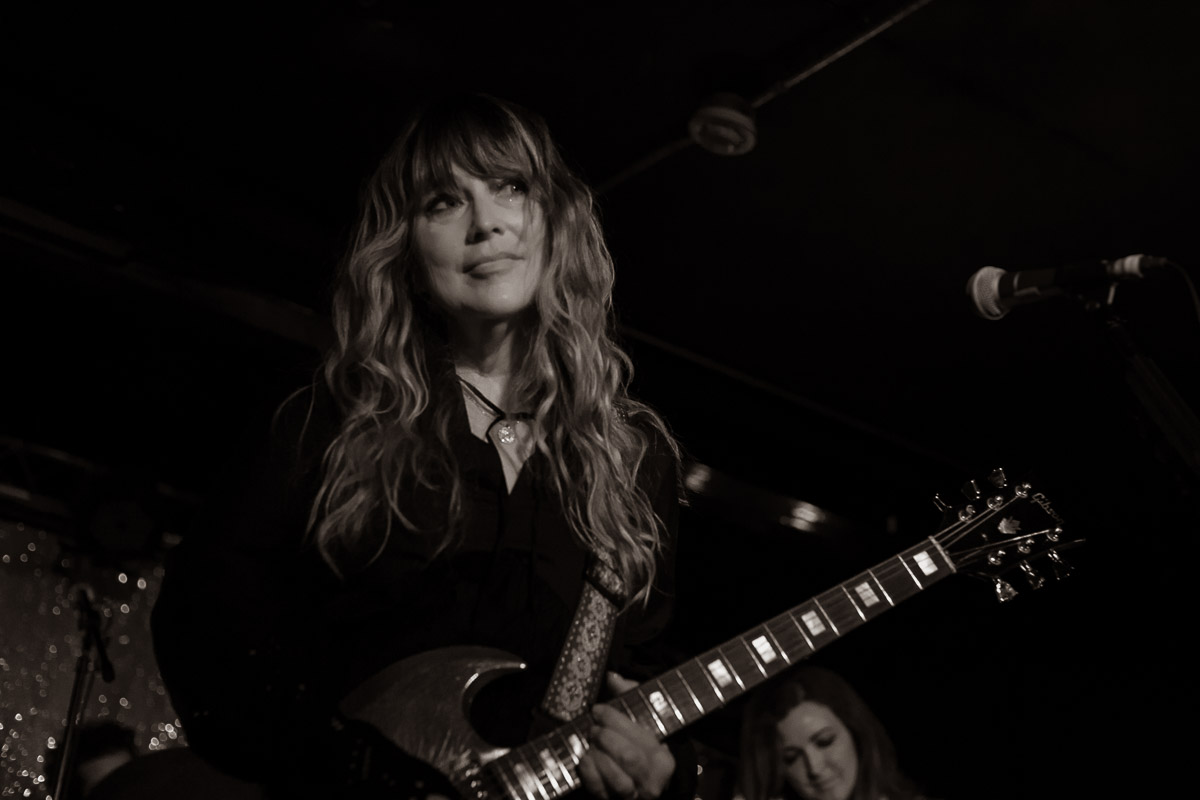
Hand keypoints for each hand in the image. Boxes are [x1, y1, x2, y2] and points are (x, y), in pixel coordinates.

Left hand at [577, 672, 674, 799]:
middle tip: (593, 728)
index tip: (598, 710)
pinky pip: (600, 792)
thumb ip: (630, 696)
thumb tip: (612, 677)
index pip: (640, 736)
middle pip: (629, 757)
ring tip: (590, 744)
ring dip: (599, 757)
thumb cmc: (640, 745)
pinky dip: (590, 774)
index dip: (614, 720)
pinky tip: (584, 759)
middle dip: (606, 738)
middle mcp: (652, 781)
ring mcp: (634, 796)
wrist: (643, 783)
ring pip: (617, 779)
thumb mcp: (643, 719)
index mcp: (663, 758)